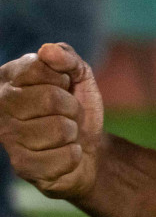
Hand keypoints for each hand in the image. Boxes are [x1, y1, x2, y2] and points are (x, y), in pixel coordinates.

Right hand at [0, 43, 104, 200]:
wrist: (86, 147)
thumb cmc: (76, 107)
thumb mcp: (79, 76)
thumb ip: (66, 57)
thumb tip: (48, 50)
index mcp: (9, 79)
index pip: (38, 67)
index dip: (63, 78)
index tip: (63, 85)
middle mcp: (0, 108)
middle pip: (49, 99)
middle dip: (72, 107)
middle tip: (68, 114)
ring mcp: (9, 138)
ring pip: (59, 129)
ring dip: (73, 132)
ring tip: (65, 134)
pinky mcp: (22, 166)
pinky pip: (64, 157)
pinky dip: (74, 155)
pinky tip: (62, 153)